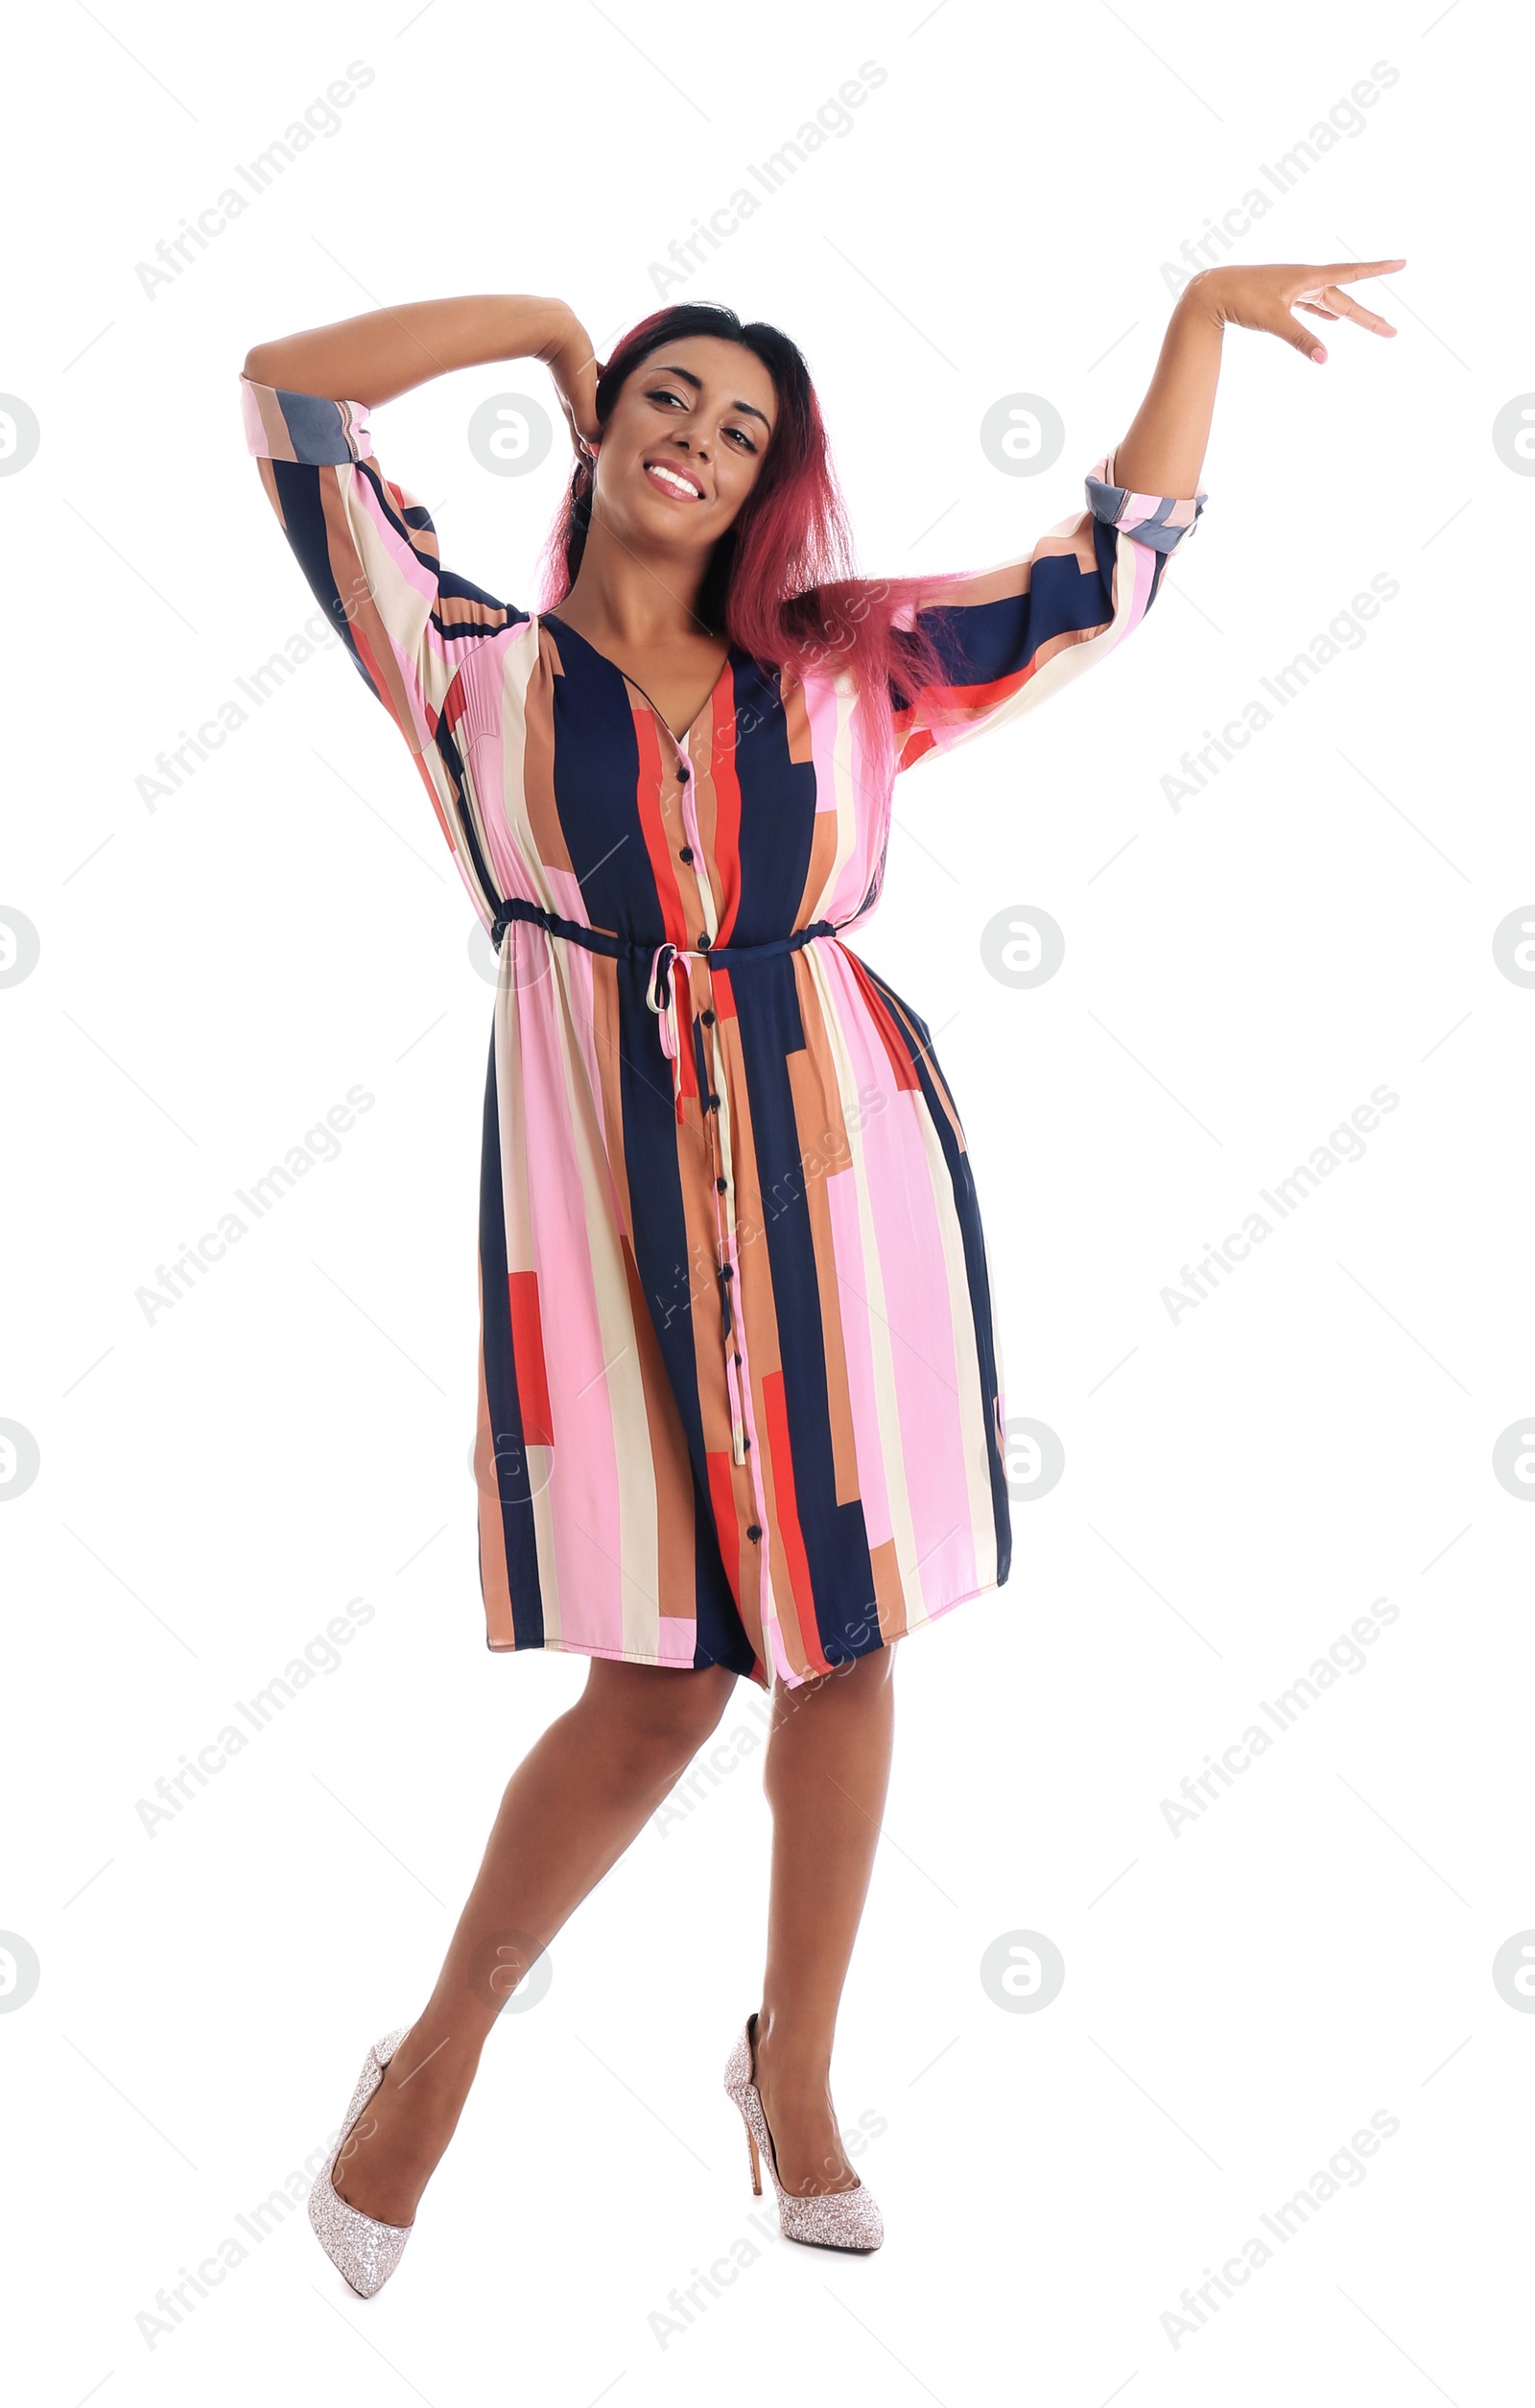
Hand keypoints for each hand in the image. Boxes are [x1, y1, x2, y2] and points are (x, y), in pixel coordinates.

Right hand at [536, 304, 603, 463]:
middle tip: (607, 461)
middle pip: (587, 431)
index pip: (583, 445)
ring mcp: (576, 387)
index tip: (600, 480)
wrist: (552, 328)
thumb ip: (587, 422)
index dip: (591, 463)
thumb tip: (595, 450)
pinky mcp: (582, 369)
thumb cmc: (569, 362)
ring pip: (592, 411)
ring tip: (611, 431)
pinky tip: (615, 389)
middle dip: (596, 447)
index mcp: (574, 413)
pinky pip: (598, 385)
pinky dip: (605, 393)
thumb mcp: (581, 396)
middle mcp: (574, 403)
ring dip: (600, 423)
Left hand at [1181, 259, 1406, 362]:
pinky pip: (1313, 305)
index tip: (1402, 263)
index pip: (1352, 274)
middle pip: (1346, 300)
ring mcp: (1296, 289)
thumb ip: (1301, 340)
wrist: (1213, 291)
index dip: (1378, 269)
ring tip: (1373, 325)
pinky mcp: (1284, 298)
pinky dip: (1326, 312)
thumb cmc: (1242, 300)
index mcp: (1309, 278)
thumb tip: (1324, 360)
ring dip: (1352, 315)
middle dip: (1369, 317)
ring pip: (1331, 304)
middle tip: (1392, 332)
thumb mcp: (1274, 321)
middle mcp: (1307, 280)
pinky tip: (1334, 319)